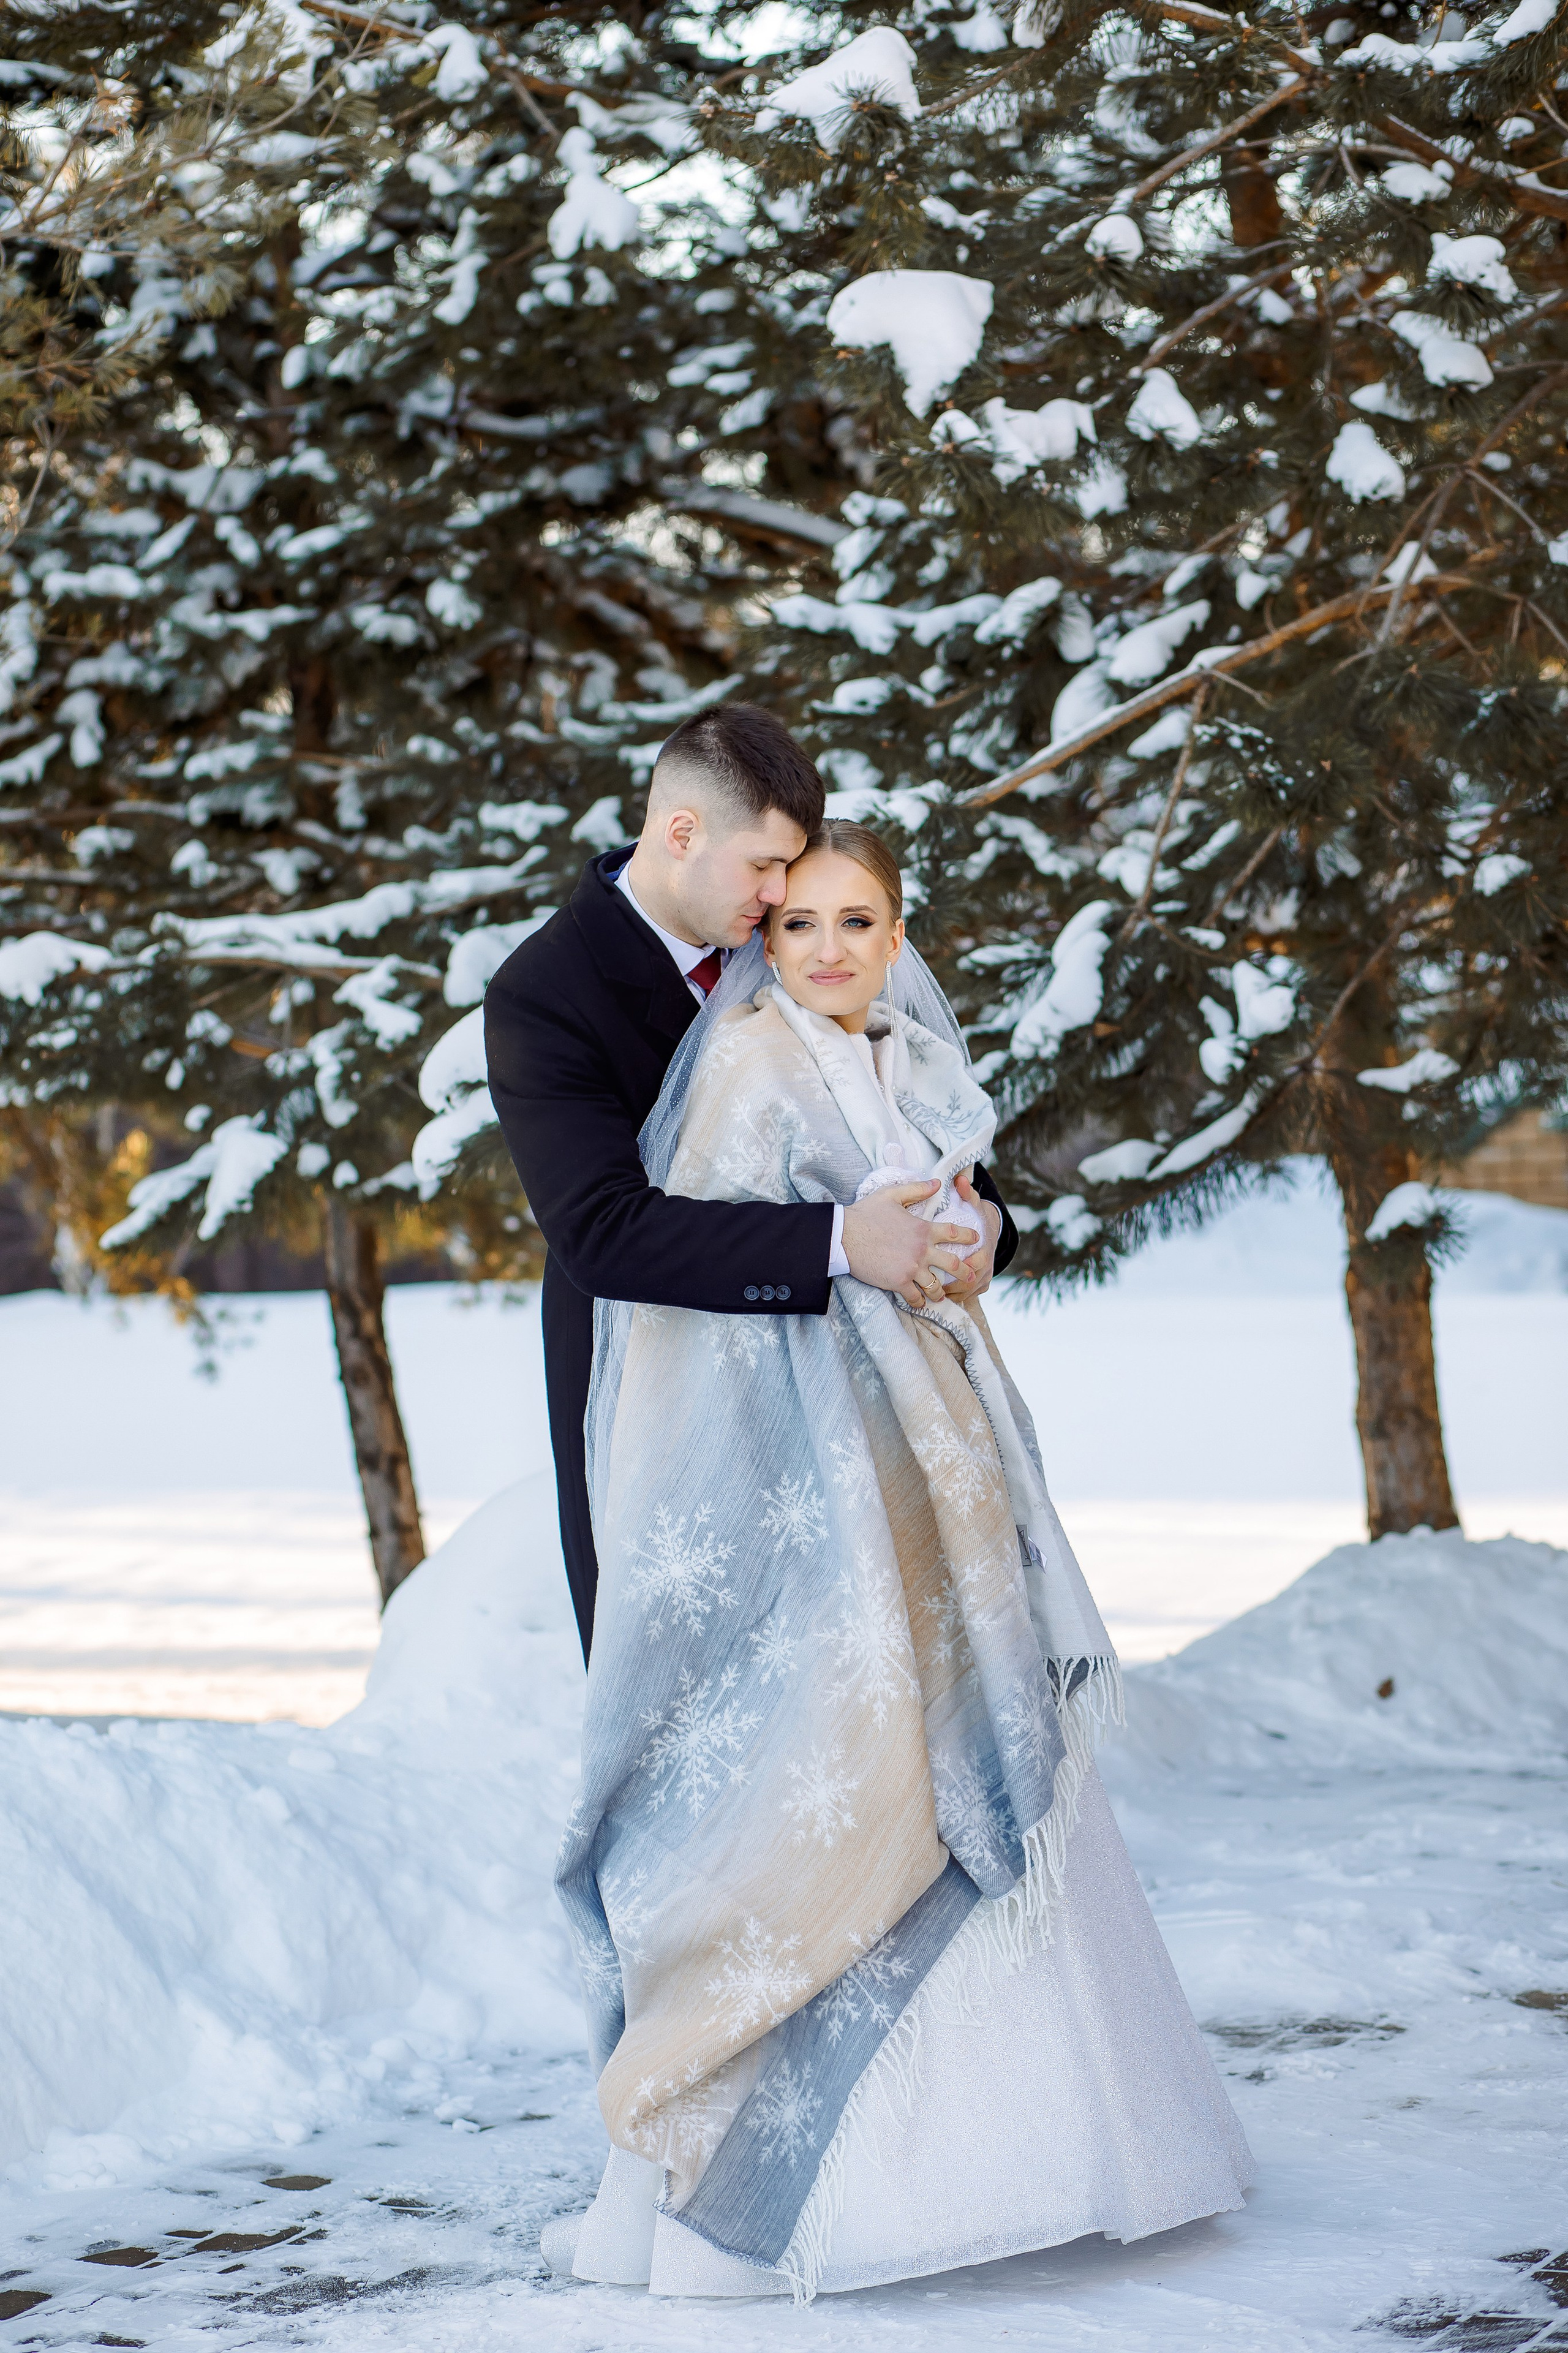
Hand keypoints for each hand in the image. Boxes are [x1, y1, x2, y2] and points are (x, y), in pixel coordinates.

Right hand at [842, 1181, 965, 1308]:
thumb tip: (938, 1183)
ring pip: (935, 1286)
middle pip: (953, 1264)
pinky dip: (918, 1302)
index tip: (977, 1240)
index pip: (954, 1233)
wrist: (844, 1235)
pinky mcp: (898, 1282)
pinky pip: (914, 1297)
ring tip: (942, 1295)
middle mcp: (922, 1250)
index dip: (969, 1237)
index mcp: (923, 1229)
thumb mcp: (892, 1194)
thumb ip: (917, 1189)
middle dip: (965, 1272)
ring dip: (940, 1292)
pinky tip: (920, 1303)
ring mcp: (911, 1268)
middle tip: (971, 1277)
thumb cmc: (865, 1213)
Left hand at [939, 1175, 1001, 1304]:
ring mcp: (985, 1276)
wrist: (989, 1229)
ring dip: (952, 1294)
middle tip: (934, 1286)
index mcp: (985, 1245)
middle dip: (954, 1285)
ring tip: (932, 1295)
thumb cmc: (977, 1216)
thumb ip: (967, 1193)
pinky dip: (955, 1298)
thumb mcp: (973, 1203)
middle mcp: (987, 1264)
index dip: (966, 1265)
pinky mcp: (981, 1285)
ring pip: (969, 1291)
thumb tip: (960, 1179)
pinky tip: (939, 1298)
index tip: (948, 1267)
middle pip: (972, 1280)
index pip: (979, 1260)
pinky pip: (968, 1296)